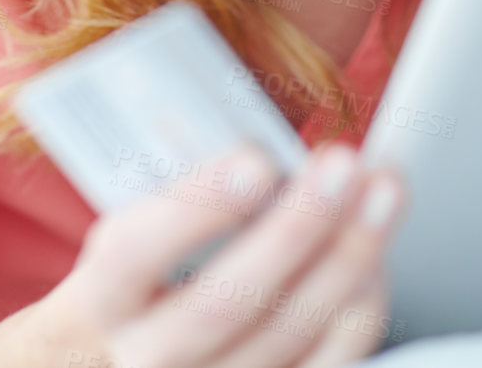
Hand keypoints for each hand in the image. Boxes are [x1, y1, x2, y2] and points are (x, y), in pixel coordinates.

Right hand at [16, 141, 407, 367]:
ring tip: (381, 190)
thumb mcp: (131, 225)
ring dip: (347, 254)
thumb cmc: (141, 272)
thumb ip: (178, 185)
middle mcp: (147, 358)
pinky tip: (373, 249)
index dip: (195, 208)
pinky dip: (361, 302)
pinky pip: (328, 362)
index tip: (255, 160)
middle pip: (226, 303)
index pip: (131, 255)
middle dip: (295, 227)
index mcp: (101, 300)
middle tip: (343, 162)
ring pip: (289, 332)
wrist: (119, 358)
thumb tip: (259, 136)